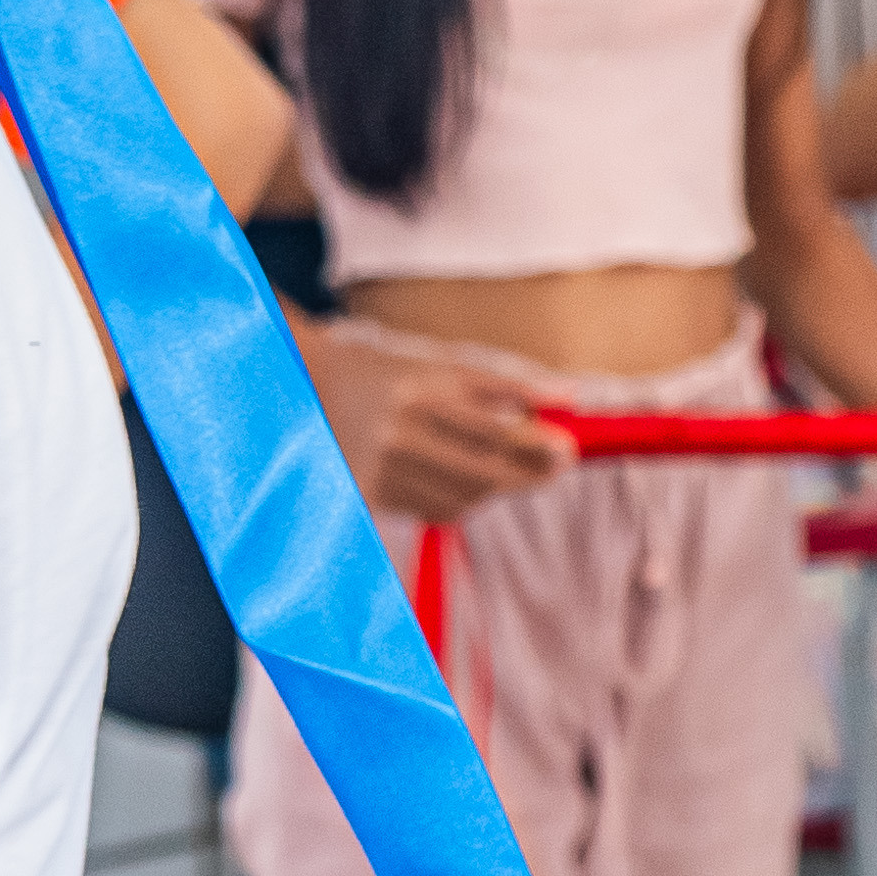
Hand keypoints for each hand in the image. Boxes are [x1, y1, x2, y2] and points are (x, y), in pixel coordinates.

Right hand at [302, 330, 574, 521]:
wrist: (308, 387)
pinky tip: (458, 477)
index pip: (493, 432)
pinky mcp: (369, 497)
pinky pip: (434, 511)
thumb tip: (566, 397)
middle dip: (528, 474)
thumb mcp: (440, 364)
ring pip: (462, 500)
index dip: (536, 445)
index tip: (568, 449)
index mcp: (418, 396)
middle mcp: (397, 437)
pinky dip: (459, 500)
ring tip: (500, 464)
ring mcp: (380, 472)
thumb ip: (503, 384)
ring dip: (493, 488)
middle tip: (557, 466)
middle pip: (482, 474)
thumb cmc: (388, 372)